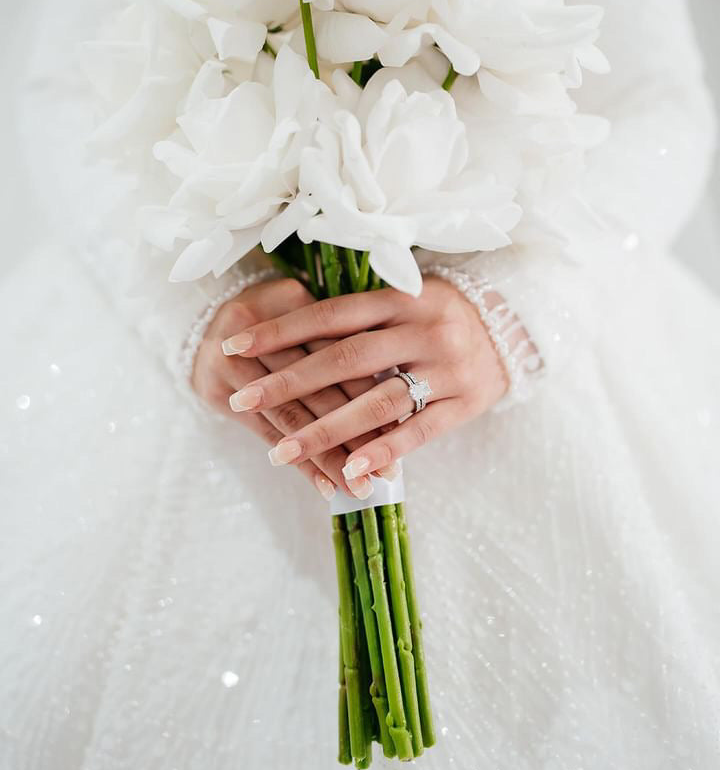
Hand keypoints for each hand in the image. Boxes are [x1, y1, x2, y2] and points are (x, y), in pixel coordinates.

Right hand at [192, 277, 384, 500]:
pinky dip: (299, 463)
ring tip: (359, 489)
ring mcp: (230, 363)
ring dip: (328, 457)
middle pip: (315, 390)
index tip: (403, 428)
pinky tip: (324, 486)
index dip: (370, 392)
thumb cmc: (274, 312)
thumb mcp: (308, 307)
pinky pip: (265, 433)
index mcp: (288, 299)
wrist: (198, 312)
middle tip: (388, 472)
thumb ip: (342, 335)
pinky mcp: (216, 392)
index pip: (337, 354)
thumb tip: (394, 385)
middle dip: (355, 433)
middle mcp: (255, 331)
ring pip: (292, 417)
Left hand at [220, 276, 508, 493]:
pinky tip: (349, 471)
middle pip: (347, 358)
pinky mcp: (465, 404)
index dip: (282, 330)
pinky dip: (384, 451)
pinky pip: (420, 431)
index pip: (331, 314)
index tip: (235, 344)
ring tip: (282, 452)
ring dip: (327, 429)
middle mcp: (422, 329)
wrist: (516, 329)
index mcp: (400, 299)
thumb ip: (360, 316)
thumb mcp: (406, 299)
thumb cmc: (443, 315)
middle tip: (243, 399)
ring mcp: (446, 368)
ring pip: (378, 400)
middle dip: (290, 381)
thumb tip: (289, 332)